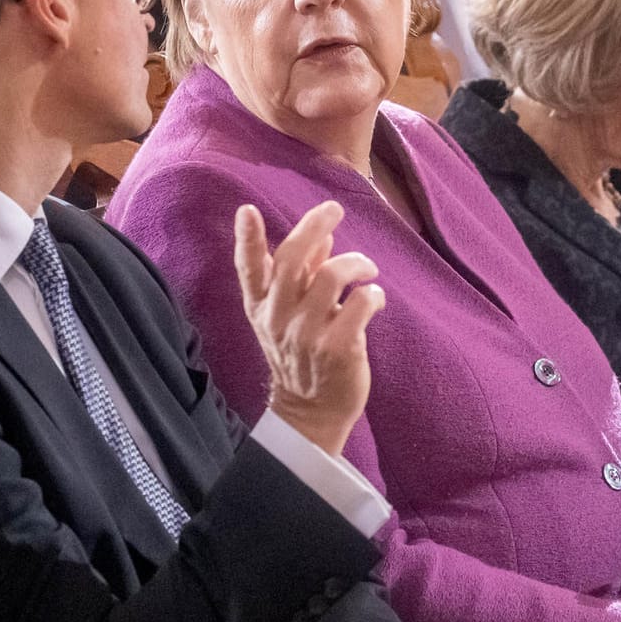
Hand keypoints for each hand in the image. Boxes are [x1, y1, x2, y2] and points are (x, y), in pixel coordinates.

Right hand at [234, 201, 384, 457]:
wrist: (312, 411)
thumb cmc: (304, 354)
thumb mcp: (291, 315)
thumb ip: (304, 275)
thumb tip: (322, 236)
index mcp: (261, 308)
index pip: (248, 270)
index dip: (246, 240)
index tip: (247, 211)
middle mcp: (279, 319)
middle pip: (291, 261)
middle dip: (313, 226)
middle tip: (334, 210)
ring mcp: (306, 336)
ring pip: (330, 276)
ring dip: (356, 263)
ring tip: (367, 268)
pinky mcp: (336, 350)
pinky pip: (359, 304)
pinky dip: (372, 294)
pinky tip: (374, 298)